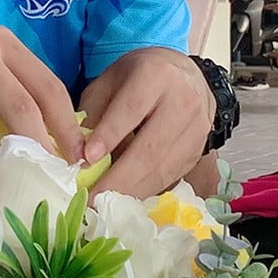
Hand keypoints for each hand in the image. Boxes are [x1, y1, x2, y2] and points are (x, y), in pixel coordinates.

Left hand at [78, 48, 214, 198]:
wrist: (185, 77)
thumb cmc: (139, 78)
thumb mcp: (111, 81)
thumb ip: (94, 112)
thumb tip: (78, 153)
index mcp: (156, 75)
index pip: (131, 109)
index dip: (108, 136)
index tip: (86, 160)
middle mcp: (182, 100)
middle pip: (149, 147)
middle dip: (118, 177)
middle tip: (92, 197)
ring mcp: (196, 127)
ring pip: (162, 166)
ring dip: (131, 189)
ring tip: (104, 203)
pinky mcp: (199, 149)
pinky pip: (170, 175)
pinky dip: (145, 189)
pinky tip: (125, 197)